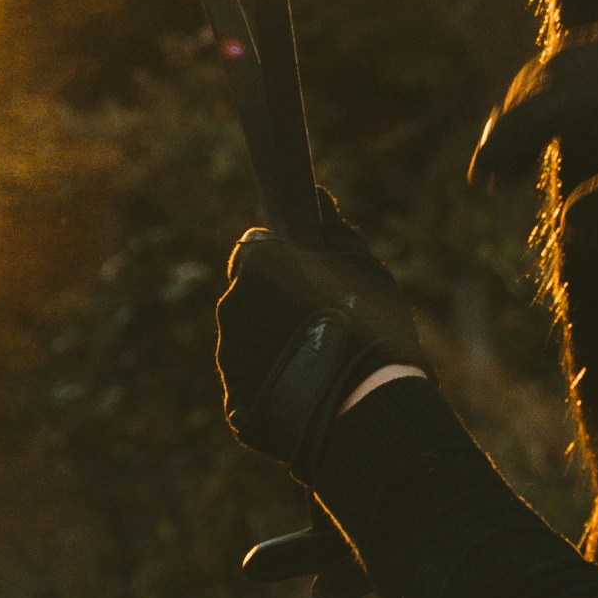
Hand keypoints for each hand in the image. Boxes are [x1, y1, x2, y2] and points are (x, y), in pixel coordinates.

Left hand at [216, 208, 428, 488]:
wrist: (365, 397)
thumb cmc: (368, 319)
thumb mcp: (360, 265)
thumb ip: (333, 229)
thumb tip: (318, 198)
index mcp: (256, 262)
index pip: (258, 250)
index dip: (285, 263)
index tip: (311, 279)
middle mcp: (231, 303)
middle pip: (252, 298)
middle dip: (279, 305)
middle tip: (324, 323)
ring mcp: (229, 353)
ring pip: (250, 342)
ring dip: (276, 345)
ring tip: (321, 363)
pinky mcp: (235, 399)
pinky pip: (253, 385)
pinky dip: (275, 385)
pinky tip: (309, 391)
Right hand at [470, 2, 597, 195]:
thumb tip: (568, 221)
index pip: (538, 114)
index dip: (503, 147)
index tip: (484, 181)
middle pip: (541, 80)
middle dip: (509, 122)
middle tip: (496, 166)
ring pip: (567, 57)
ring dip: (536, 95)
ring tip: (527, 133)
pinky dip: (571, 73)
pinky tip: (583, 97)